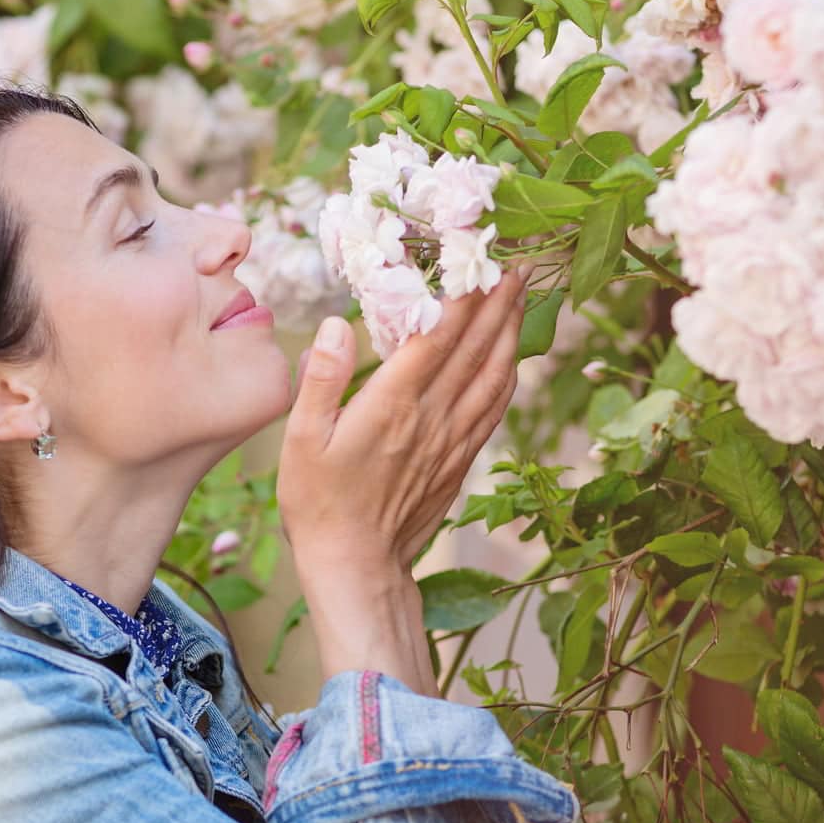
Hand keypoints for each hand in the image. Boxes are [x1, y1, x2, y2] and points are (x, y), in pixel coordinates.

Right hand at [277, 266, 530, 578]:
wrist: (356, 565)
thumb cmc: (318, 503)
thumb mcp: (300, 440)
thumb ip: (322, 379)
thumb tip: (336, 325)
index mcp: (392, 405)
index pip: (438, 336)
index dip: (463, 294)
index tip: (479, 257)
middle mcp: (431, 418)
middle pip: (475, 347)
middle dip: (498, 300)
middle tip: (518, 260)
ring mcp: (451, 440)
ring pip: (493, 376)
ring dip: (512, 332)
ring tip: (523, 295)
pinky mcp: (460, 461)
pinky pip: (494, 409)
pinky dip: (509, 376)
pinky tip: (514, 359)